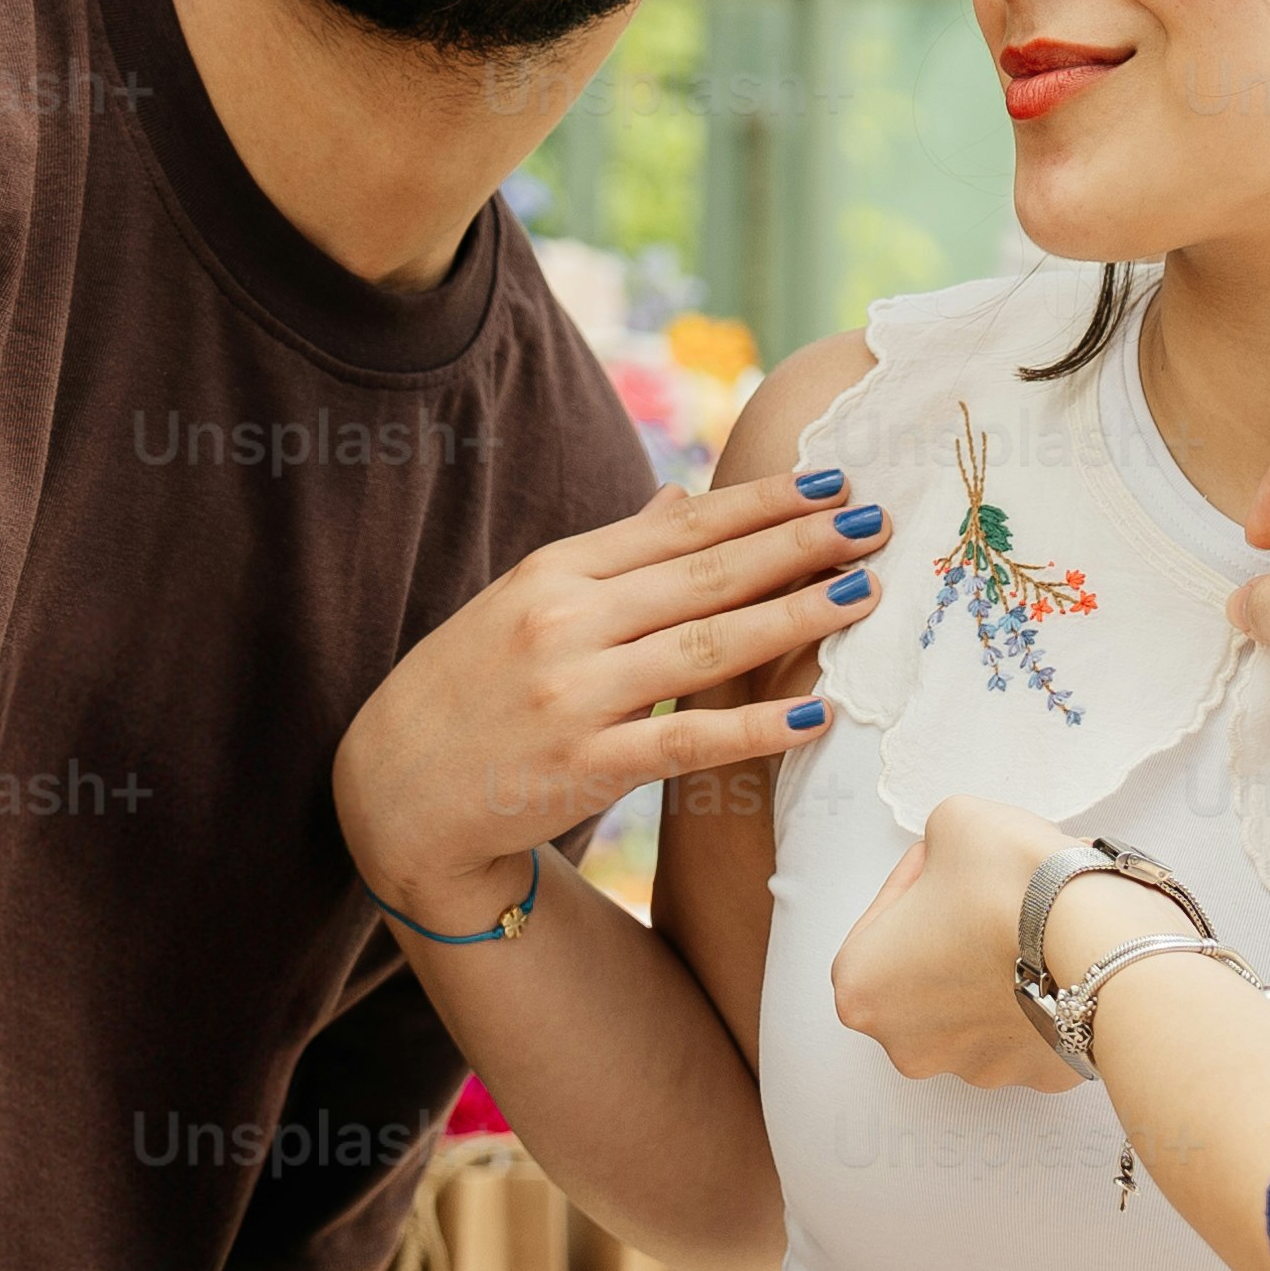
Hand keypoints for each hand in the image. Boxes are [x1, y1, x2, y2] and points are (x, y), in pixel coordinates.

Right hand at [333, 465, 885, 923]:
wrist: (393, 789)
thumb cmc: (471, 686)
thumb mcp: (524, 600)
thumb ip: (613, 555)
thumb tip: (683, 499)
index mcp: (556, 571)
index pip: (681, 527)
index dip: (763, 503)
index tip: (835, 481)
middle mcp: (566, 622)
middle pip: (706, 575)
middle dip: (799, 545)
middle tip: (876, 523)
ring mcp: (574, 694)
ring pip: (707, 646)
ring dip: (794, 617)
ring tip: (864, 594)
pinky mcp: (583, 765)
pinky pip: (685, 740)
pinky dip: (751, 727)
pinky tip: (812, 713)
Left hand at [828, 792, 1092, 1091]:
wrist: (1098, 936)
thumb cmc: (1011, 886)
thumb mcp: (951, 822)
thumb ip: (936, 848)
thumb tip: (952, 860)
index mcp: (862, 989)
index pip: (880, 923)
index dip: (915, 881)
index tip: (944, 863)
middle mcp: (908, 1044)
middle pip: (924, 978)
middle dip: (952, 935)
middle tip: (986, 894)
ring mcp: (975, 1067)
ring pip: (978, 1009)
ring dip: (995, 969)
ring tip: (1032, 924)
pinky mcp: (1034, 1075)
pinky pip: (1031, 1029)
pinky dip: (1042, 997)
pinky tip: (1059, 957)